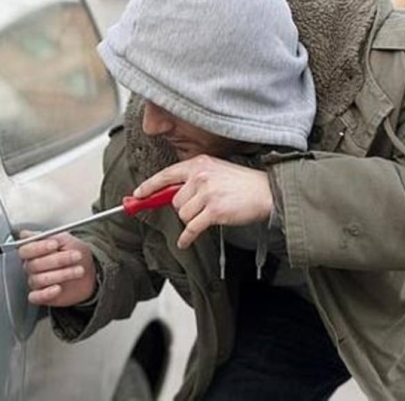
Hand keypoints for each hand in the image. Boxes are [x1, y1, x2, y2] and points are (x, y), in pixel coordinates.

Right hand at [17, 232, 96, 306]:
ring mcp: (36, 281)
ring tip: (78, 270)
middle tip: (76, 256)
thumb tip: (26, 234)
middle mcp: (32, 266)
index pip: (26, 250)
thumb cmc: (76, 253)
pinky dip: (46, 293)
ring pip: (38, 279)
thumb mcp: (66, 240)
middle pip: (34, 265)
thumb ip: (48, 236)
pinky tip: (58, 288)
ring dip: (61, 274)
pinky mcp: (42, 295)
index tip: (55, 245)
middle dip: (58, 260)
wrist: (90, 271)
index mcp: (34, 251)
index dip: (39, 247)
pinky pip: (36, 297)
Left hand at [134, 155, 272, 248]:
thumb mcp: (216, 170)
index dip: (149, 186)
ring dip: (192, 220)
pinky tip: (185, 241)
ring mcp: (207, 193)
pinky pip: (191, 229)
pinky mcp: (214, 211)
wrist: (266, 192)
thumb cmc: (243, 183)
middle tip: (201, 208)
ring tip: (209, 214)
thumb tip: (170, 194)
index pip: (166, 175)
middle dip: (184, 208)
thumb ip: (194, 179)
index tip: (137, 195)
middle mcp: (200, 176)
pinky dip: (187, 238)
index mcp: (199, 163)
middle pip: (174, 200)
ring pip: (182, 215)